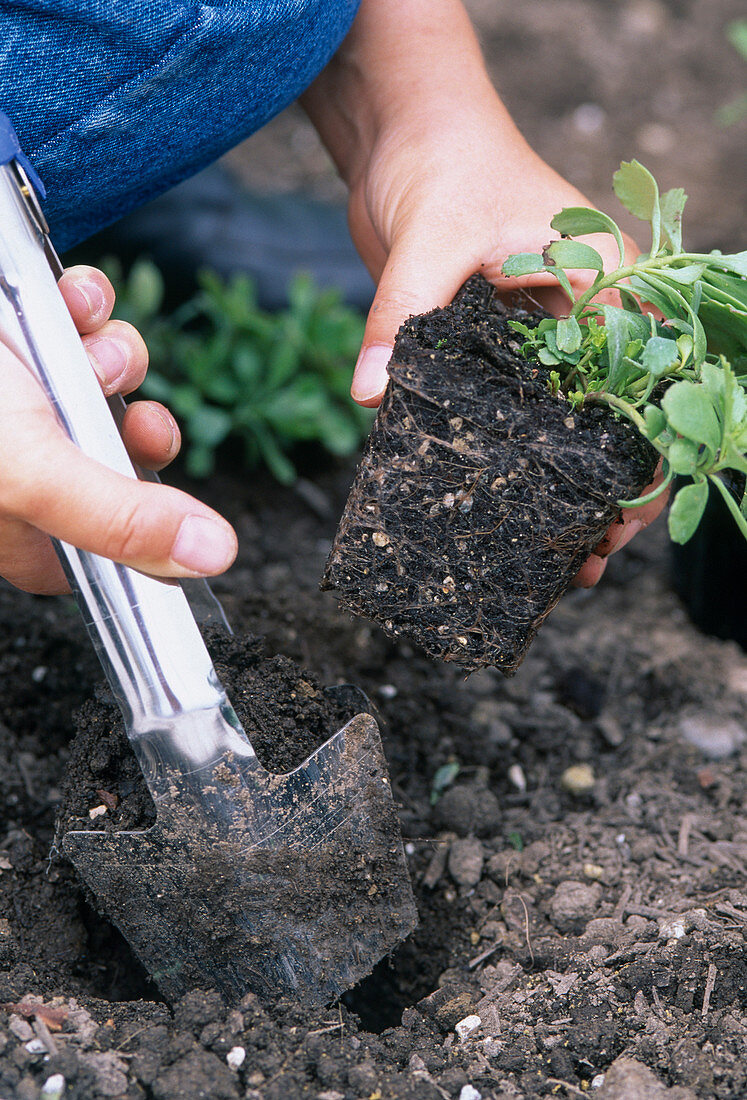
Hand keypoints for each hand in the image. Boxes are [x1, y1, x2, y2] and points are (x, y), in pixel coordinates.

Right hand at [0, 265, 236, 593]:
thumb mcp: (29, 469)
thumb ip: (117, 518)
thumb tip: (211, 557)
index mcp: (14, 524)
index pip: (99, 549)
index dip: (142, 523)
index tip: (168, 494)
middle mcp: (17, 468)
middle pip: (113, 461)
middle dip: (133, 426)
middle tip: (139, 416)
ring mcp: (19, 401)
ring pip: (102, 385)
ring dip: (112, 354)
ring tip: (88, 341)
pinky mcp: (17, 342)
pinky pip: (78, 323)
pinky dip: (86, 305)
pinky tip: (74, 296)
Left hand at [302, 0, 667, 584]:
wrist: (403, 131)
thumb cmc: (444, 160)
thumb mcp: (431, 240)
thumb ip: (403, 319)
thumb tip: (372, 394)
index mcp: (609, 284)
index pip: (647, 388)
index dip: (641, 461)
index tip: (615, 520)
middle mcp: (587, 317)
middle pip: (616, 423)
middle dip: (607, 493)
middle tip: (586, 560)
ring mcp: (543, 337)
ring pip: (568, 429)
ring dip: (563, 489)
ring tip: (556, 557)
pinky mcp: (496, 349)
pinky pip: (513, 414)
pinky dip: (511, 459)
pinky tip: (499, 506)